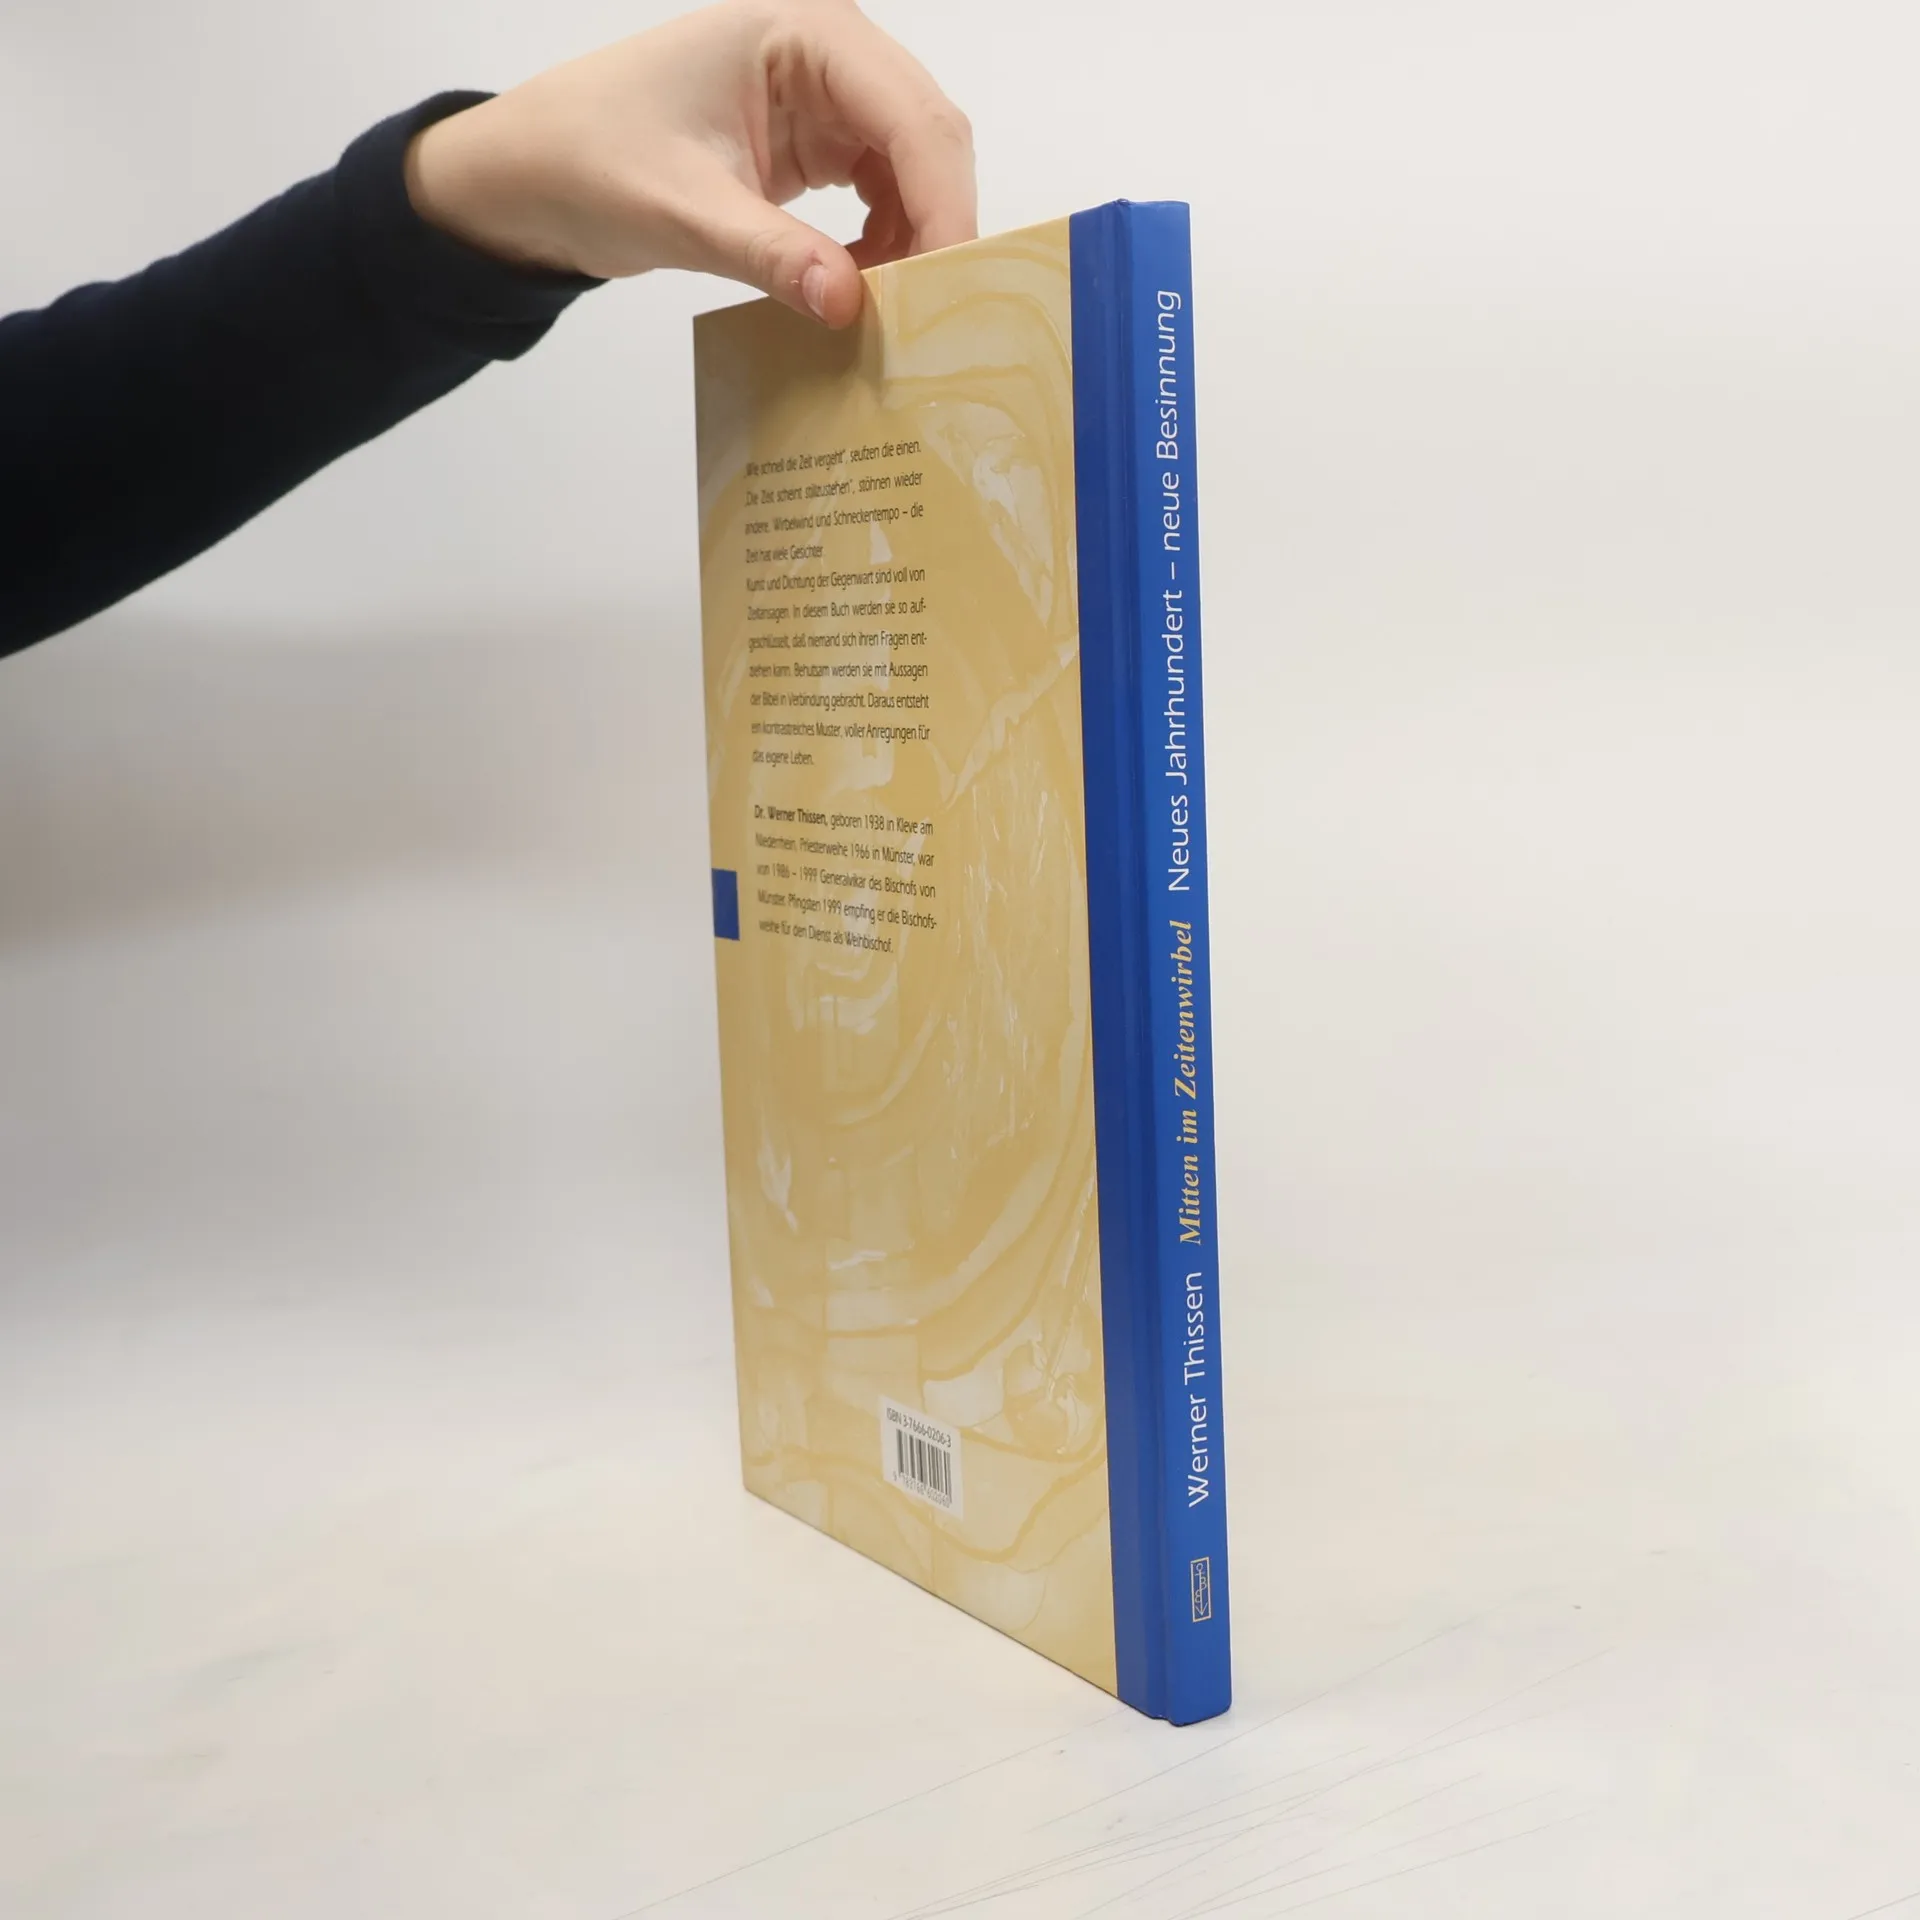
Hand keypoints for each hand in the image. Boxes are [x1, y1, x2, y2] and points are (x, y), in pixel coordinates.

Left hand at [404, 0, 975, 326]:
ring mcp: (827, 96)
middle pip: (928, 140)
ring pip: (914, 172)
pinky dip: (883, 248)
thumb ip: (771, 255)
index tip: (949, 287)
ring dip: (912, 243)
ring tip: (888, 311)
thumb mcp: (682, 212)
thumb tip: (848, 303)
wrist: (536, 171)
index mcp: (802, 30)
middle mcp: (829, 51)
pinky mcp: (818, 143)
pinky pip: (883, 196)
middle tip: (933, 315)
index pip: (910, 117)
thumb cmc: (589, 159)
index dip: (943, 204)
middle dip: (936, 226)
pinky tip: (855, 291)